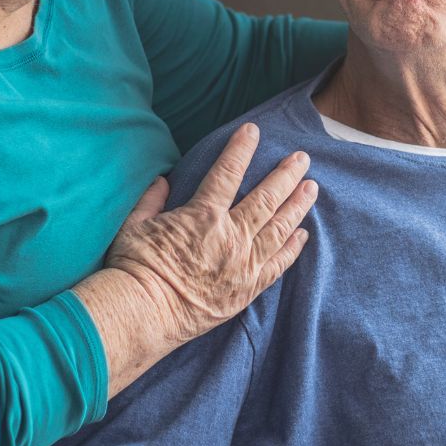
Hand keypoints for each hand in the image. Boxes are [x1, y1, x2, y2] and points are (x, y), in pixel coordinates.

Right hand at [76, 124, 316, 393]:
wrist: (144, 314)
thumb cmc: (135, 268)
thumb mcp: (134, 224)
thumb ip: (151, 199)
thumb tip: (162, 180)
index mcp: (203, 216)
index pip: (228, 173)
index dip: (241, 149)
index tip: (253, 131)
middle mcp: (231, 236)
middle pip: (266, 198)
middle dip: (286, 175)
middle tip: (302, 158)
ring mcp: (244, 264)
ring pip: (279, 228)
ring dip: (297, 206)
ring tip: (311, 188)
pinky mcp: (248, 289)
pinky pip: (278, 264)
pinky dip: (292, 248)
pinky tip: (302, 235)